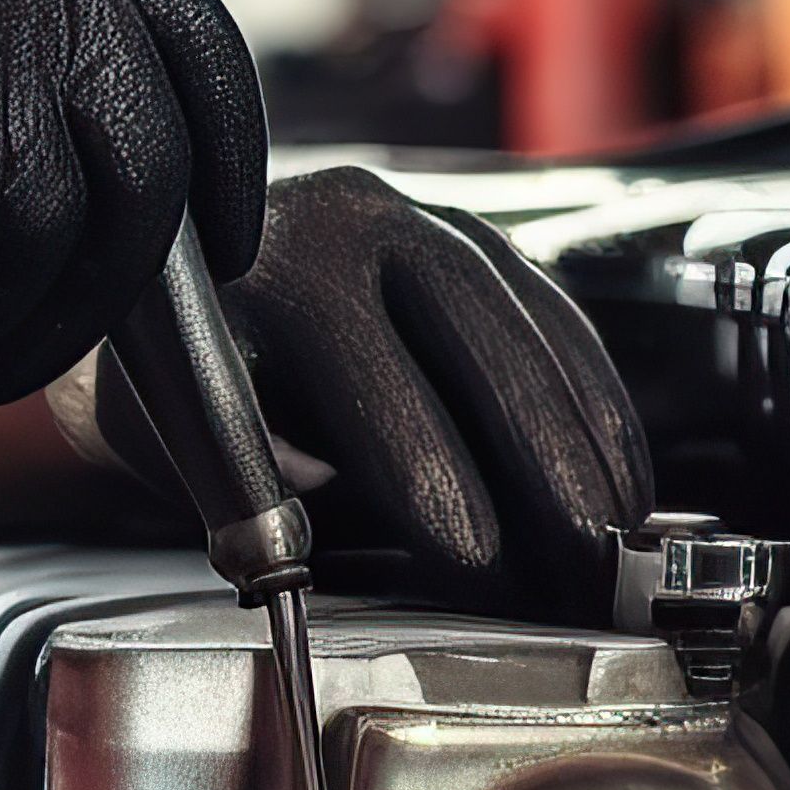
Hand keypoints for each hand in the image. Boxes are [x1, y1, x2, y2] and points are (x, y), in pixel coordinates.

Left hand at [65, 168, 654, 617]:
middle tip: (582, 561)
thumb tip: (384, 571)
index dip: (436, 483)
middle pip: (484, 339)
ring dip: (591, 437)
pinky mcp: (481, 242)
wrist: (175, 288)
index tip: (477, 564)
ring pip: (537, 326)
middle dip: (548, 463)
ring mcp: (429, 219)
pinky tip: (616, 474)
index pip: (375, 383)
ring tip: (615, 533)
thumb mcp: (181, 440)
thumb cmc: (172, 385)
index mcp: (269, 266)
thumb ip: (269, 500)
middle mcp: (357, 219)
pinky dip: (597, 402)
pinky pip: (560, 321)